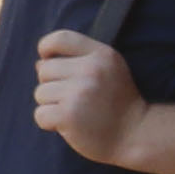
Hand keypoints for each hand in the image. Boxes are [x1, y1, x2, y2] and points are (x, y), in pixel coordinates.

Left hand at [31, 29, 141, 164]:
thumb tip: (39, 63)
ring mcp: (79, 93)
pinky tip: (69, 125)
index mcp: (102, 55)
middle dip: (52, 85)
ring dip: (52, 106)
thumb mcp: (109, 70)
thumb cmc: (117, 102)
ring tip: (75, 112)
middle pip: (45, 69)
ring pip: (40, 93)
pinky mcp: (69, 115)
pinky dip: (50, 123)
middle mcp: (91, 70)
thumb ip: (78, 60)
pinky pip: (40, 114)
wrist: (135, 134)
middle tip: (74, 99)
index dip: (46, 48)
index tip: (48, 60)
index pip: (60, 38)